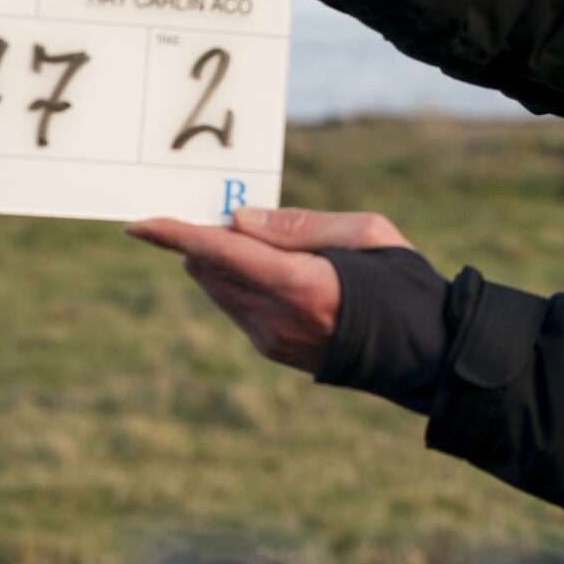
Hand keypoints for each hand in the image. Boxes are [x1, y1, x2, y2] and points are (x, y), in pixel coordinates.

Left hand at [124, 207, 413, 372]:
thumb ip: (299, 225)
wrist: (426, 352)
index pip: (221, 253)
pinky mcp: (271, 350)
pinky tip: (270, 269)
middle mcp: (277, 319)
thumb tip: (238, 220)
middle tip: (227, 211)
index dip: (175, 235)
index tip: (137, 224)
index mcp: (302, 286)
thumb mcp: (366, 234)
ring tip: (260, 240)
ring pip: (217, 288)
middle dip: (202, 237)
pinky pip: (235, 306)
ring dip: (219, 260)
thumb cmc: (403, 282)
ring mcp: (271, 340)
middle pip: (209, 269)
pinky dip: (236, 281)